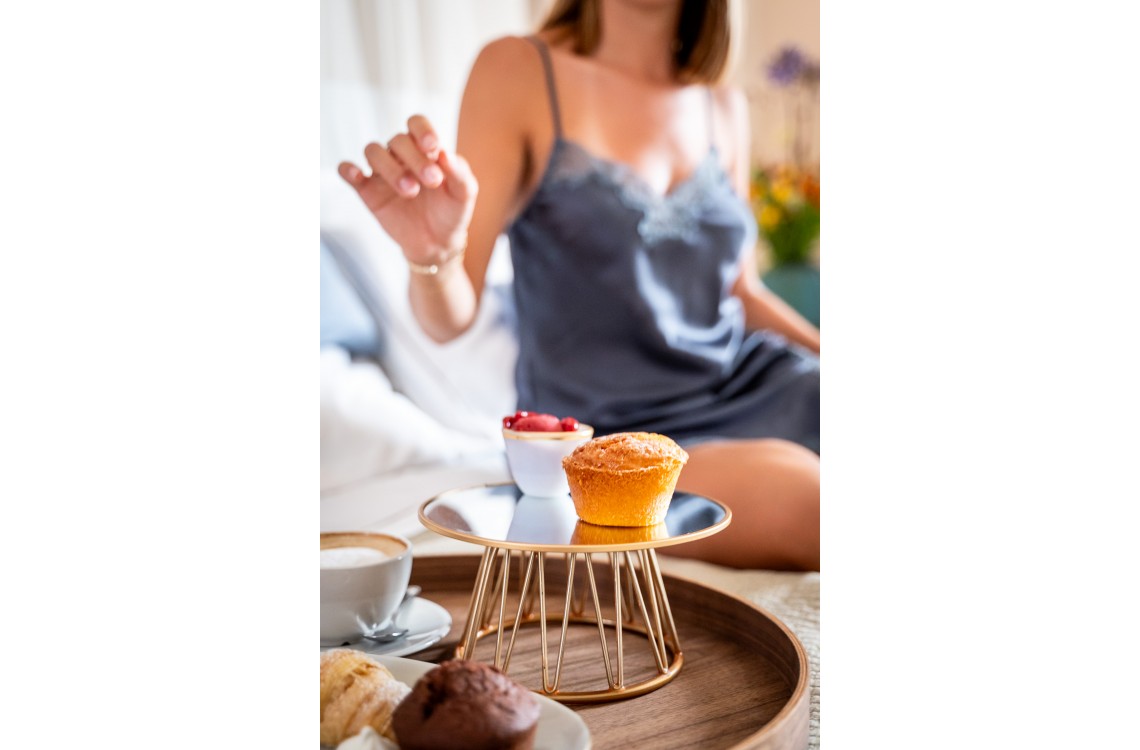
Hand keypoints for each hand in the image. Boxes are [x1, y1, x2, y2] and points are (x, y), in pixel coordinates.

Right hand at [338, 115, 477, 266]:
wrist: (437, 243)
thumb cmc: (451, 212)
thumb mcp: (464, 194)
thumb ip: (459, 173)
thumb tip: (445, 153)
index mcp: (425, 149)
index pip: (417, 124)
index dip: (422, 130)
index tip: (432, 148)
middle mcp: (401, 155)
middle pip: (397, 140)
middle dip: (415, 159)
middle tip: (431, 181)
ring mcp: (382, 172)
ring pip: (373, 151)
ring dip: (389, 167)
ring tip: (409, 191)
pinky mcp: (367, 190)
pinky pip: (348, 171)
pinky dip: (348, 169)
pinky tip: (358, 176)